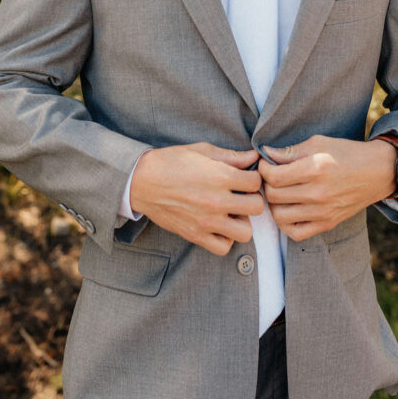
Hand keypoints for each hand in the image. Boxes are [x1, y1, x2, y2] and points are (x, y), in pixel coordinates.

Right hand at [130, 143, 262, 255]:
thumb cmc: (171, 162)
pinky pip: (223, 247)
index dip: (253, 178)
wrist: (140, 181)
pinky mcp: (195, 235)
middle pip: (257, 207)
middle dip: (251, 199)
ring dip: (242, 222)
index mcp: (220, 176)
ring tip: (231, 212)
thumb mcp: (202, 151)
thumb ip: (231, 156)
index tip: (244, 177)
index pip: (256, 182)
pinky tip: (219, 225)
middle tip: (240, 195)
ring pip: (245, 232)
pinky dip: (225, 238)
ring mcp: (206, 221)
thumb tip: (253, 157)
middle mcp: (216, 201)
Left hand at [258, 136, 395, 241]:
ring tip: (278, 193)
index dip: (263, 169)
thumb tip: (265, 153)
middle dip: (266, 184)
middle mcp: (318, 193)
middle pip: (273, 196)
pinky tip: (288, 210)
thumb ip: (290, 151)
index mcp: (315, 169)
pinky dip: (286, 224)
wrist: (378, 172)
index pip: (273, 177)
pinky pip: (296, 233)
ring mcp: (323, 212)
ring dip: (273, 204)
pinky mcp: (328, 224)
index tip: (265, 163)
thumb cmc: (347, 153)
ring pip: (280, 216)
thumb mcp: (318, 143)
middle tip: (270, 177)